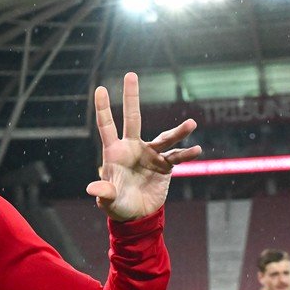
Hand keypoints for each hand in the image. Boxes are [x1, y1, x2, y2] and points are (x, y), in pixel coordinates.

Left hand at [85, 71, 201, 220]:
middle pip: (132, 118)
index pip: (107, 127)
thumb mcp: (109, 201)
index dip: (103, 108)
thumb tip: (92, 188)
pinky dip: (187, 154)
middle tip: (130, 74)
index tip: (100, 88)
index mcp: (115, 152)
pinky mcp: (164, 166)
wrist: (137, 215)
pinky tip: (197, 150)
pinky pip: (176, 157)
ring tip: (192, 123)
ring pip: (164, 138)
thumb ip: (104, 193)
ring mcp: (150, 154)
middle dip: (131, 97)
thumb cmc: (118, 205)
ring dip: (178, 131)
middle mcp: (132, 148)